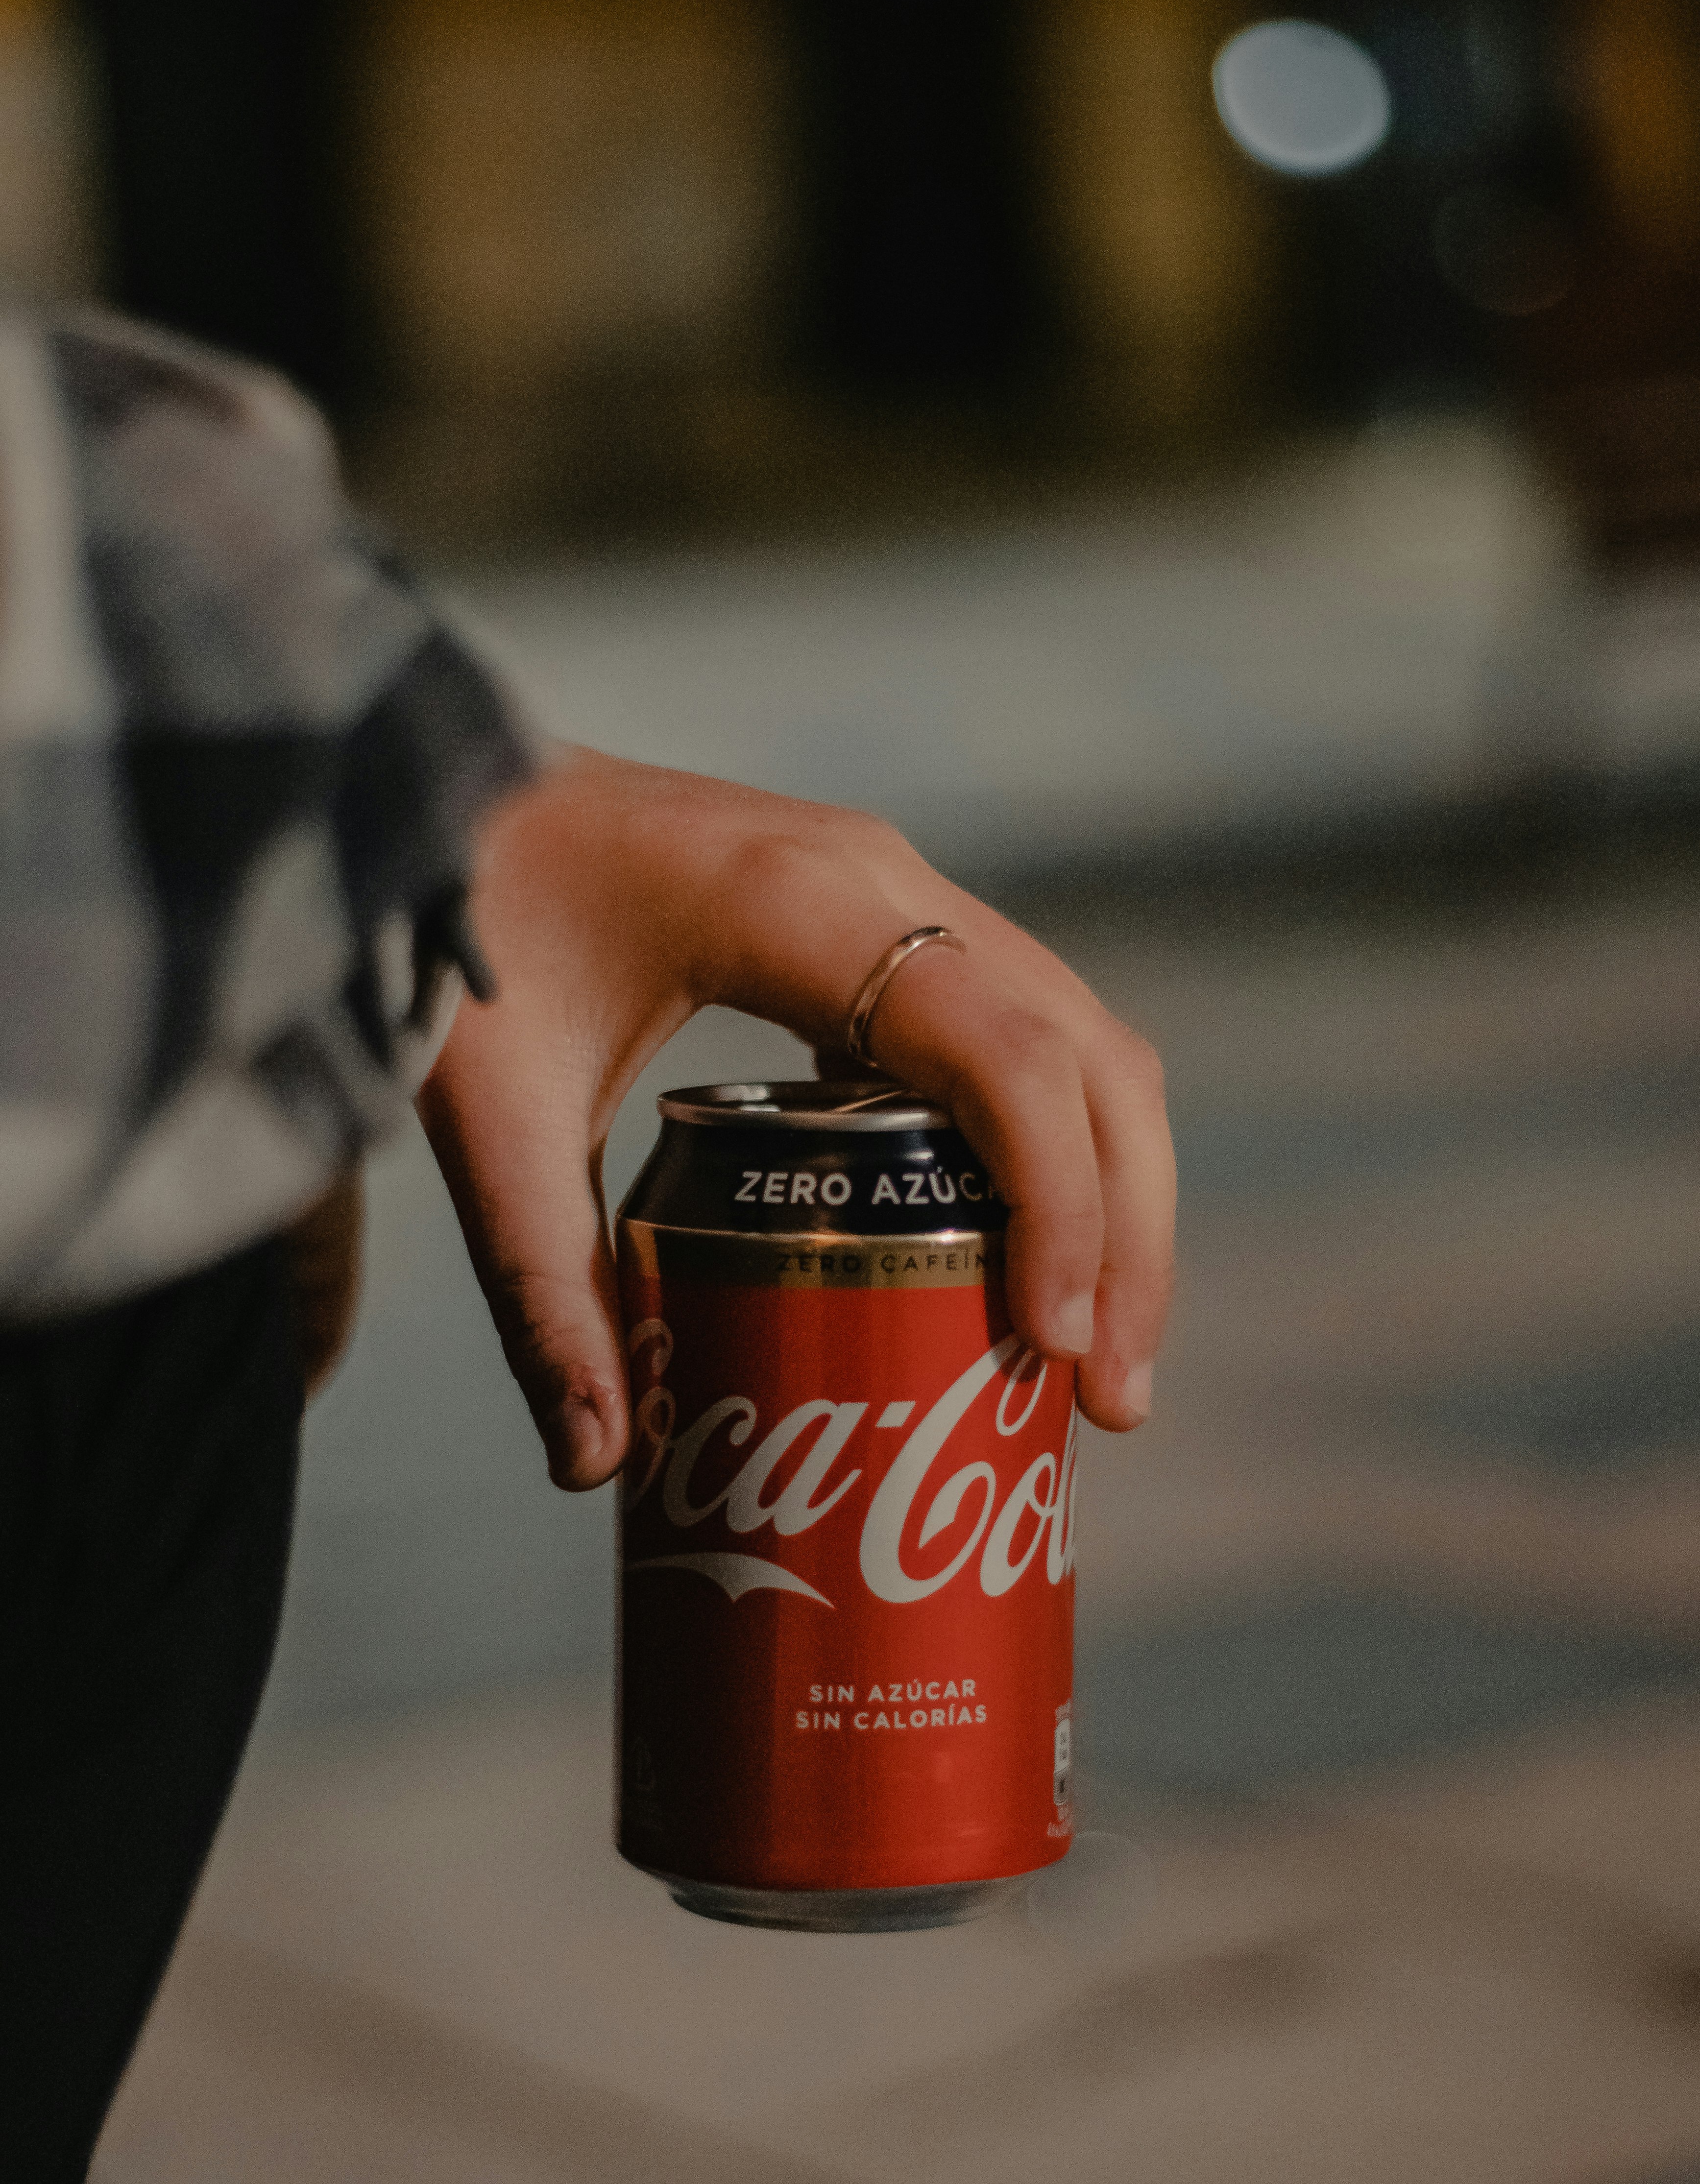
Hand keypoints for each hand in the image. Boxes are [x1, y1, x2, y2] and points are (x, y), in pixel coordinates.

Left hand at [416, 749, 1174, 1488]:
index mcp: (802, 907)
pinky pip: (1017, 1029)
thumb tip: (597, 1469)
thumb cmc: (461, 931)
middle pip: (1086, 1055)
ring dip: (1110, 1189)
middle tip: (1109, 1399)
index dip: (1062, 1204)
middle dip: (1122, 1231)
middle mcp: (884, 879)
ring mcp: (894, 888)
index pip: (1004, 1057)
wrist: (433, 791)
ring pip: (1076, 1038)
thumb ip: (540, 1295)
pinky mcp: (881, 917)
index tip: (1054, 1351)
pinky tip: (1018, 1253)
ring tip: (1090, 1352)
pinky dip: (1052, 1143)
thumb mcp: (491, 1121)